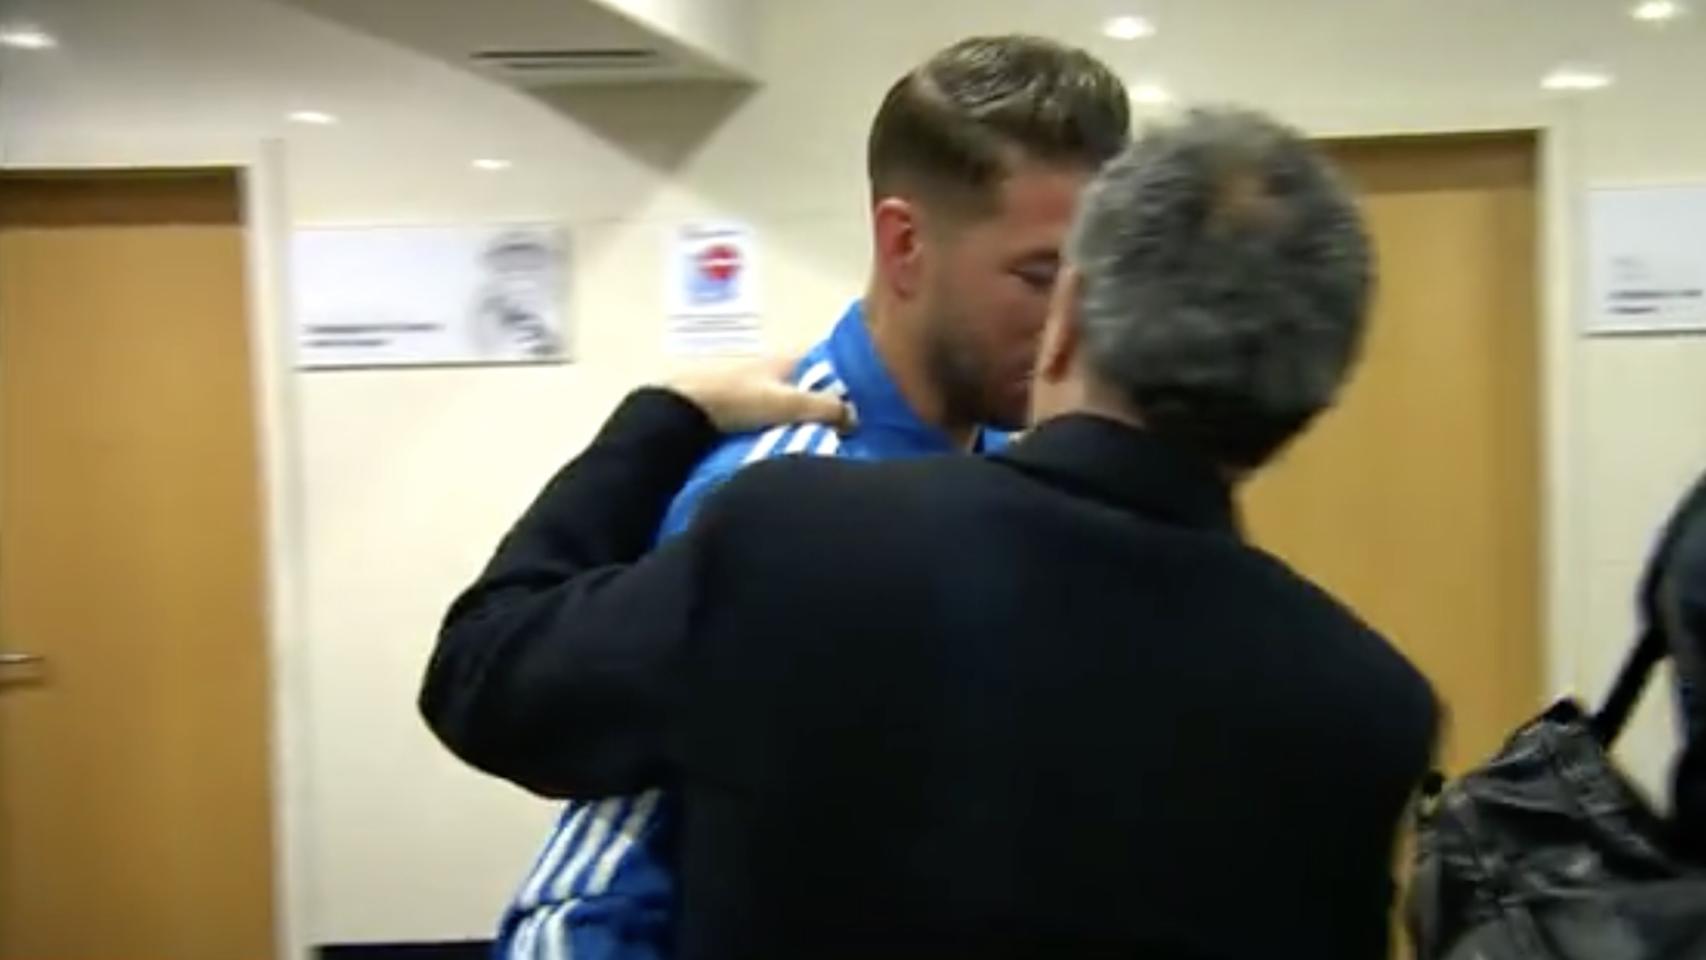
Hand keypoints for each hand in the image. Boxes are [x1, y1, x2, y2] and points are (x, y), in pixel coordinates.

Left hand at [665, 356, 855, 434]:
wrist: (681, 413)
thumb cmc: (734, 400)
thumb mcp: (786, 403)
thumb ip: (824, 408)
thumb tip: (856, 418)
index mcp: (786, 358)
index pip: (825, 361)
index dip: (845, 377)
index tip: (864, 402)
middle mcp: (771, 369)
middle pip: (809, 386)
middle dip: (826, 405)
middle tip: (848, 432)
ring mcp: (754, 390)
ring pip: (790, 405)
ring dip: (803, 422)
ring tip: (823, 445)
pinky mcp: (738, 412)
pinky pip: (772, 420)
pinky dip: (783, 431)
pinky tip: (791, 450)